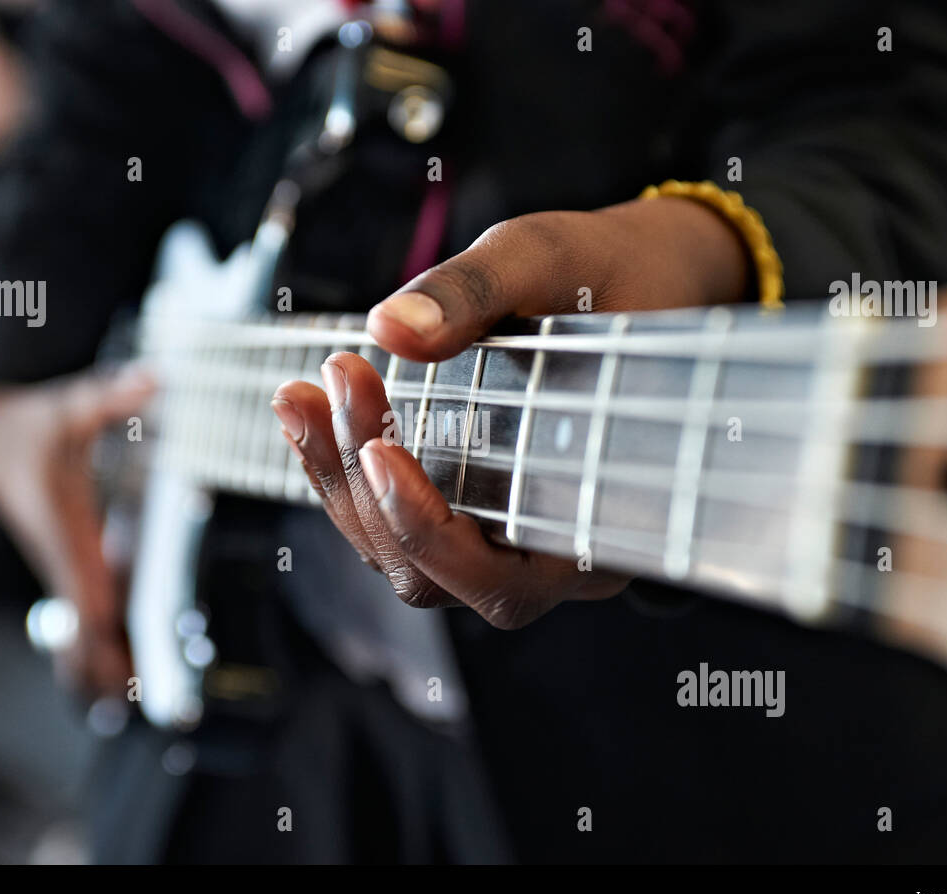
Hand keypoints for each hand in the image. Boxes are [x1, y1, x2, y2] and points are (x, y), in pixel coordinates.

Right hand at [0, 367, 153, 697]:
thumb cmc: (31, 420)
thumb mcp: (71, 404)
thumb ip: (111, 394)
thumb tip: (154, 377)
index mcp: (64, 531)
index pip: (85, 592)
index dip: (102, 631)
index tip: (118, 669)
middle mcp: (61, 553)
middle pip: (82, 620)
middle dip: (102, 660)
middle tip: (132, 702)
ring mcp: (60, 558)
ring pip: (80, 618)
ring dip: (98, 654)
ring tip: (127, 698)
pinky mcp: (65, 554)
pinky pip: (83, 602)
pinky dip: (96, 633)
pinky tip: (113, 658)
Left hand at [272, 196, 750, 626]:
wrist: (642, 275)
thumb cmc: (615, 273)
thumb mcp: (548, 259)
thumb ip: (474, 292)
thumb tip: (390, 326)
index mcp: (599, 524)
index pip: (499, 582)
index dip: (428, 532)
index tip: (378, 447)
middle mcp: (551, 552)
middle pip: (430, 576)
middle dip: (363, 488)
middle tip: (337, 377)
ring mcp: (506, 535)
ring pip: (401, 557)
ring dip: (339, 481)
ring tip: (303, 394)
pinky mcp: (471, 506)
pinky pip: (396, 521)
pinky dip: (345, 471)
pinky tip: (314, 407)